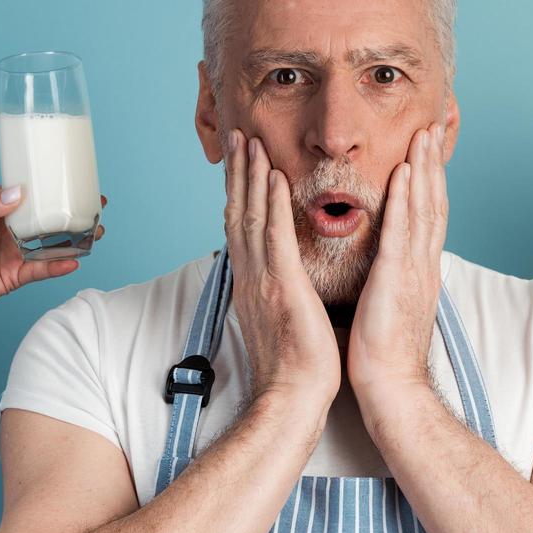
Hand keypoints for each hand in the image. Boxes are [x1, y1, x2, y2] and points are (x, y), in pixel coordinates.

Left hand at [0, 187, 107, 329]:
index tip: (72, 179)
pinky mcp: (14, 278)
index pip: (26, 195)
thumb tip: (16, 193)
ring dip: (72, 240)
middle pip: (45, 220)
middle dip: (70, 213)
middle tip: (96, 206)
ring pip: (49, 245)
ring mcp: (12, 254)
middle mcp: (7, 232)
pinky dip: (57, 266)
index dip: (49, 188)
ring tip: (95, 233)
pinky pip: (40, 270)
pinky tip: (74, 261)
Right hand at [223, 130, 339, 412]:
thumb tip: (280, 281)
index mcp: (253, 284)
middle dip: (238, 173)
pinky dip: (272, 203)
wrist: (294, 396)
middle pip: (239, 212)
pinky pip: (275, 235)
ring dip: (250, 175)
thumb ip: (277, 294)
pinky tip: (273, 176)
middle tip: (237, 136)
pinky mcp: (282, 285)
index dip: (240, 192)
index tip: (242, 163)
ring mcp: (262, 279)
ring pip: (252, 216)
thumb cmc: (295, 367)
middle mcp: (251, 276)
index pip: (243, 228)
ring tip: (251, 140)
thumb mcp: (282, 321)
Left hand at [348, 122, 448, 406]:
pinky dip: (406, 199)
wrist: (391, 389)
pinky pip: (403, 231)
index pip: (427, 215)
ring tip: (423, 133)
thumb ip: (391, 281)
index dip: (430, 180)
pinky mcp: (398, 280)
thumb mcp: (389, 308)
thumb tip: (385, 268)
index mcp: (419, 271)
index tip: (427, 148)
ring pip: (423, 208)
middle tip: (434, 124)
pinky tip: (406, 172)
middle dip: (433, 161)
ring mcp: (414, 271)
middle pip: (432, 202)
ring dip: (424, 168)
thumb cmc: (384, 356)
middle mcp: (423, 265)